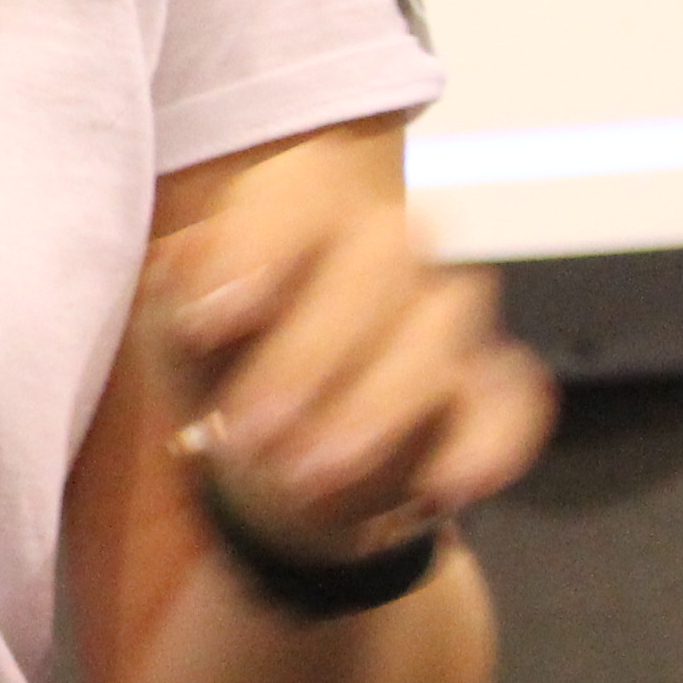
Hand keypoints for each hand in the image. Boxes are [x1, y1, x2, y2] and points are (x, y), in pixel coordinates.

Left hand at [142, 169, 550, 569]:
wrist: (276, 467)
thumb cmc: (219, 371)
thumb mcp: (172, 333)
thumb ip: (177, 290)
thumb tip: (184, 260)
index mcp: (306, 207)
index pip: (303, 191)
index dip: (259, 249)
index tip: (208, 323)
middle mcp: (389, 244)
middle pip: (382, 258)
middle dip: (310, 352)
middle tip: (248, 432)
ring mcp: (448, 315)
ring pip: (441, 330)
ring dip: (376, 406)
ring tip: (307, 476)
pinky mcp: (491, 390)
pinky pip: (510, 404)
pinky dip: (484, 447)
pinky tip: (438, 491)